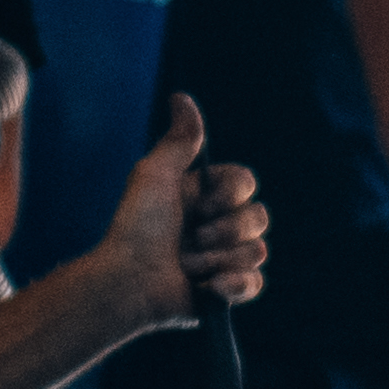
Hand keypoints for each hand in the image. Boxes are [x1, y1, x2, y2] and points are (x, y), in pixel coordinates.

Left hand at [81, 96, 266, 336]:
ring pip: (257, 252)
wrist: (130, 279)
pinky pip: (255, 283)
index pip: (246, 184)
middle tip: (190, 239)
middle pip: (259, 218)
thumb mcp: (156, 175)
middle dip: (224, 231)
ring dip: (219, 259)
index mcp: (205, 198)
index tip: (200, 203)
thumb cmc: (137, 226)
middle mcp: (218, 226)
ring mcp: (224, 260)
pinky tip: (209, 286)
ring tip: (187, 266)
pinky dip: (233, 285)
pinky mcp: (227, 291)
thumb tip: (181, 97)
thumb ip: (179, 141)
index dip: (229, 194)